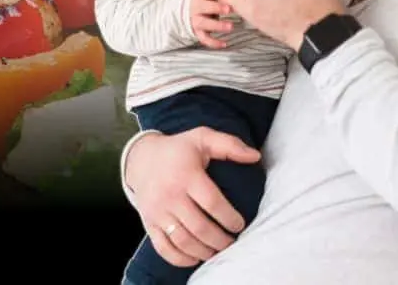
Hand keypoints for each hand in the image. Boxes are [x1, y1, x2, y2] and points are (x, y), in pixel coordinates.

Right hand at [124, 128, 261, 266]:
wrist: (141, 159)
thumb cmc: (178, 150)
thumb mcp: (202, 138)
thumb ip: (230, 145)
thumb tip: (255, 156)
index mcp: (186, 175)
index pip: (212, 203)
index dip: (230, 218)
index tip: (239, 224)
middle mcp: (170, 195)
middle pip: (200, 227)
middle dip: (221, 240)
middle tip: (232, 242)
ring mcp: (157, 211)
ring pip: (183, 241)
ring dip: (204, 251)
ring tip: (218, 251)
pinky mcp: (149, 223)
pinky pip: (164, 247)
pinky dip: (181, 258)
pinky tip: (196, 258)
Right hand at [189, 0, 233, 48]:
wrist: (185, 12)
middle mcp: (197, 6)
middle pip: (205, 6)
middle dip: (217, 7)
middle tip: (229, 8)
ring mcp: (196, 19)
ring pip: (204, 23)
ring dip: (217, 24)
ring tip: (231, 27)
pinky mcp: (198, 32)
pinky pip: (204, 38)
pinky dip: (213, 42)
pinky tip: (224, 44)